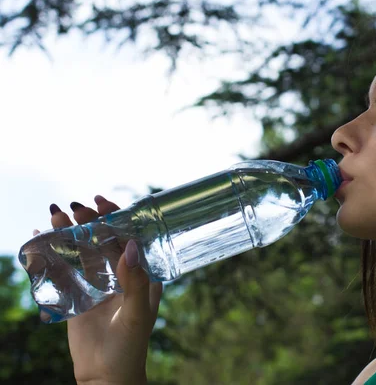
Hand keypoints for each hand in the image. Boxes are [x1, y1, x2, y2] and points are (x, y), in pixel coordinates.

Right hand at [34, 195, 162, 384]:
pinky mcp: (77, 296)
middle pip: (103, 238)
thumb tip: (130, 246)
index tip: (103, 201)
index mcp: (142, 274)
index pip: (130, 236)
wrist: (106, 377)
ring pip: (82, 250)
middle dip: (90, 220)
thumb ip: (135, 281)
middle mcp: (121, 274)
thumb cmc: (130, 346)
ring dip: (69, 232)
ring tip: (54, 215)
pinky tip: (39, 238)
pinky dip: (52, 253)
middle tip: (75, 208)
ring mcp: (98, 283)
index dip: (118, 216)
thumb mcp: (136, 313)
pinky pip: (64, 269)